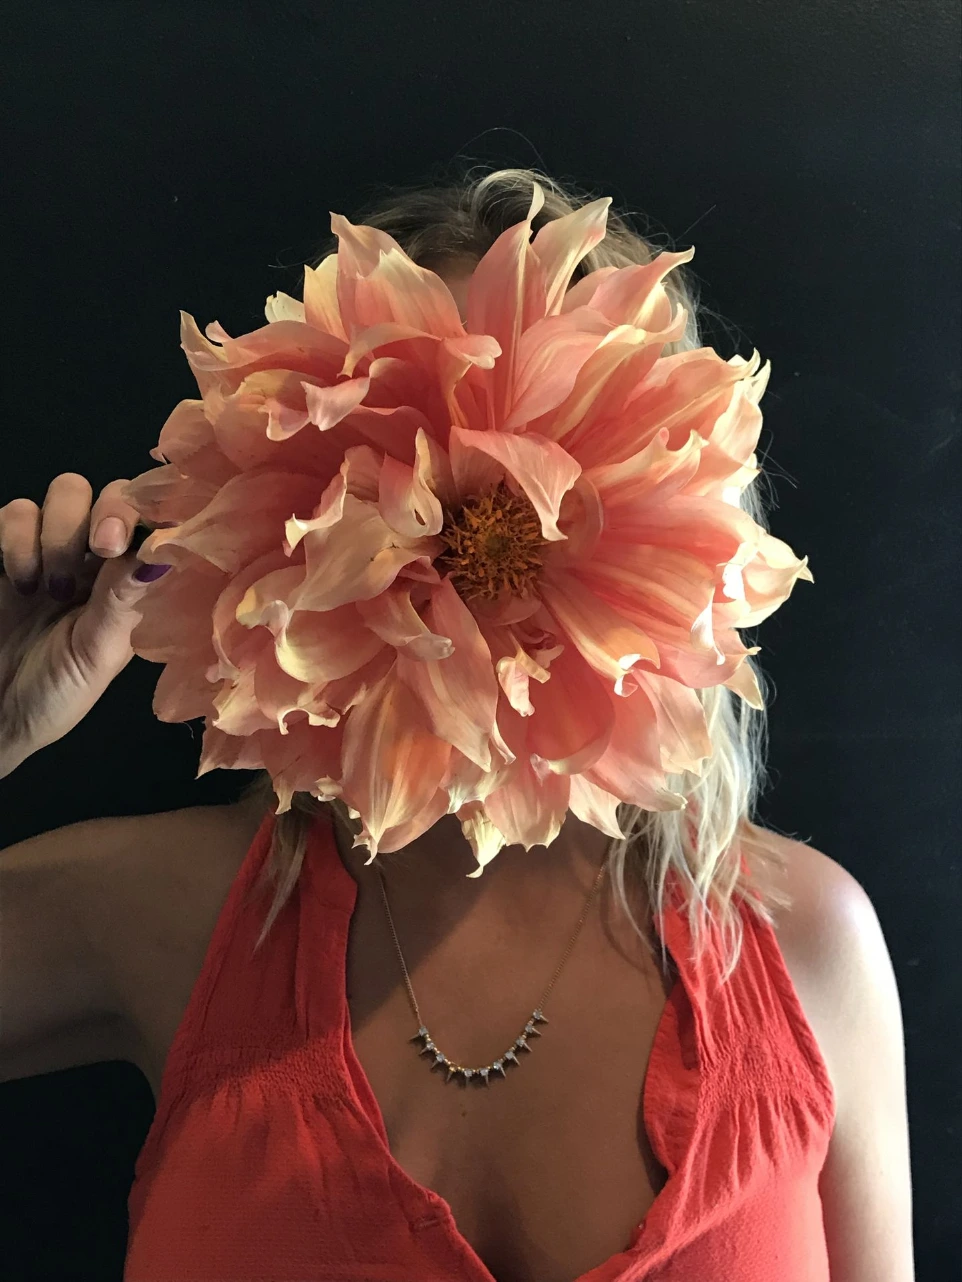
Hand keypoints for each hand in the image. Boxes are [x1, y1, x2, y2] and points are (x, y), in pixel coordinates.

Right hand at [0, 473, 170, 774]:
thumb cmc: (54, 695)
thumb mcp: (96, 655)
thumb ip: (123, 601)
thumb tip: (164, 553)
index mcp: (134, 582)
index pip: (157, 522)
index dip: (155, 514)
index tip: (145, 535)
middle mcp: (99, 558)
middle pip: (116, 492)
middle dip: (110, 511)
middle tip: (101, 548)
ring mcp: (52, 548)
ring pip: (67, 490)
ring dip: (61, 532)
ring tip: (52, 589)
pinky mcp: (6, 548)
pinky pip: (16, 511)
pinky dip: (16, 538)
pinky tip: (19, 583)